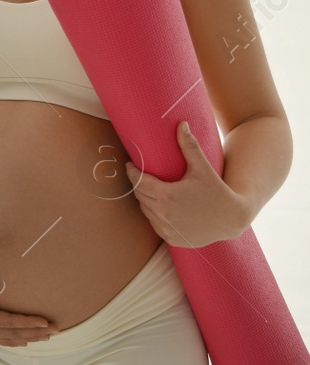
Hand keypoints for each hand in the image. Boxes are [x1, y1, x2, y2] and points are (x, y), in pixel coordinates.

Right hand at [0, 270, 57, 346]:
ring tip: (45, 337)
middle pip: (10, 334)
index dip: (26, 323)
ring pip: (5, 340)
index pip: (6, 322)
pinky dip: (11, 342)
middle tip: (56, 330)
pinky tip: (22, 341)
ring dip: (26, 339)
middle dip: (33, 333)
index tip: (45, 321)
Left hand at [126, 121, 249, 247]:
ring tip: (150, 190)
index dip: (132, 172)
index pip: (138, 182)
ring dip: (146, 201)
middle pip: (141, 196)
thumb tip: (181, 124)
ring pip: (146, 211)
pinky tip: (160, 207)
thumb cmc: (218, 190)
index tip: (131, 165)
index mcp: (166, 196)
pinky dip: (155, 216)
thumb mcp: (202, 168)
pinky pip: (155, 225)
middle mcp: (163, 215)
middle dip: (139, 185)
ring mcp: (167, 229)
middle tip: (140, 175)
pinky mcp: (173, 240)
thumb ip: (189, 146)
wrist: (234, 219)